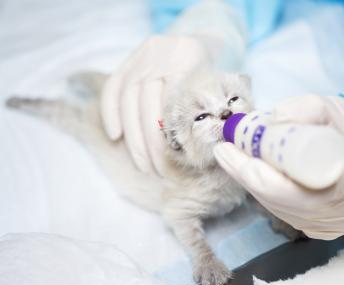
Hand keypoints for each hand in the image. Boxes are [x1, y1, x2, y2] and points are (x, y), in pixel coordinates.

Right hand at [101, 35, 209, 175]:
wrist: (206, 39)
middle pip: (148, 103)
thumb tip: (197, 151)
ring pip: (128, 98)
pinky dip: (110, 113)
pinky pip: (112, 87)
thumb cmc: (213, 73)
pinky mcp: (130, 58)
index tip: (171, 163)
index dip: (167, 137)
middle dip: (149, 143)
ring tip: (141, 163)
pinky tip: (115, 136)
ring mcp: (144, 54)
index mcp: (190, 58)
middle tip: (156, 170)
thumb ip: (207, 110)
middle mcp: (163, 53)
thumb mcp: (218, 87)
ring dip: (132, 137)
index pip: (172, 103)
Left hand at [214, 95, 343, 239]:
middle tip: (223, 151)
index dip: (249, 168)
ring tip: (235, 157)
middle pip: (275, 199)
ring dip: (251, 183)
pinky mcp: (321, 229)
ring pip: (276, 207)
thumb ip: (302, 110)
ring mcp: (332, 225)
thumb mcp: (330, 108)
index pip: (286, 185)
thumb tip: (268, 123)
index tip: (226, 148)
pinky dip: (264, 192)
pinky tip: (255, 173)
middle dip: (243, 173)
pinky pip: (282, 211)